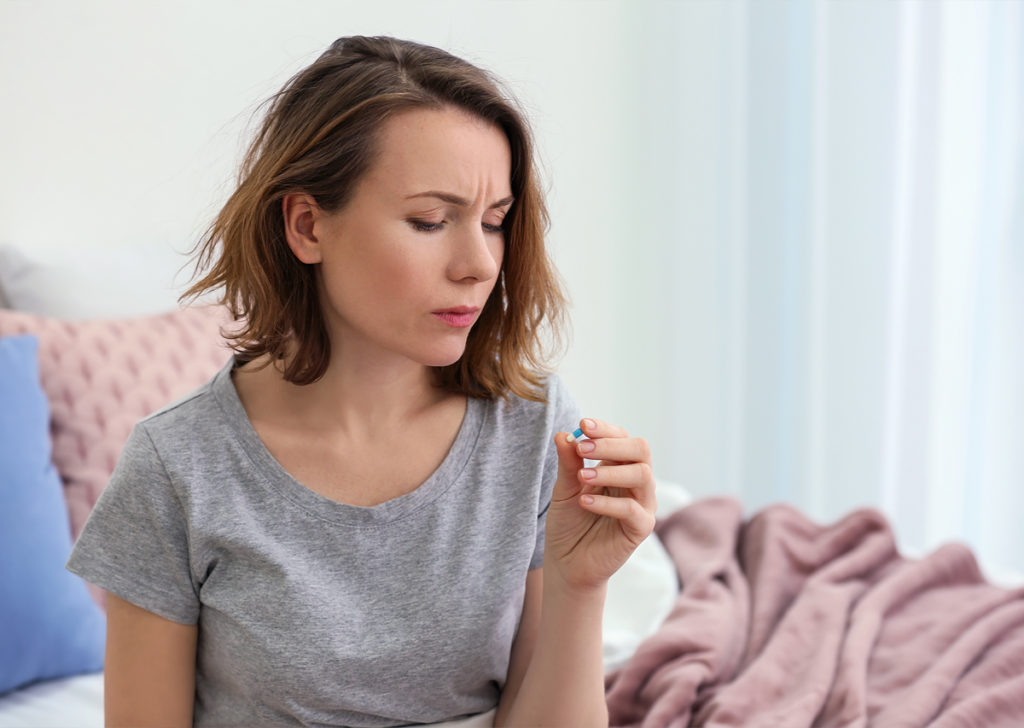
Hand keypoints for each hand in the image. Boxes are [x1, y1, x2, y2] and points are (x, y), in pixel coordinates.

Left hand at [544, 418, 656, 592]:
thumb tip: (563, 434)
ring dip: (610, 471)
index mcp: (619, 466)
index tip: (582, 425)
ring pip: (642, 475)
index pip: (622, 437)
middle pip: (640, 449)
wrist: (567, 562)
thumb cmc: (569, 522)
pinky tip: (585, 502)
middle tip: (583, 448)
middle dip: (611, 444)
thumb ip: (568, 463)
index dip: (605, 429)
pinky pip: (633, 509)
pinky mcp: (641, 528)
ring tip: (582, 477)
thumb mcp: (563, 488)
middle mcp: (636, 481)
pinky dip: (608, 503)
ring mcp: (642, 504)